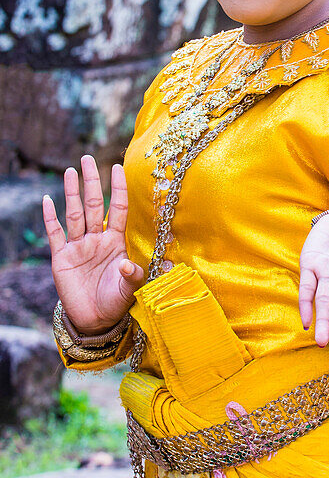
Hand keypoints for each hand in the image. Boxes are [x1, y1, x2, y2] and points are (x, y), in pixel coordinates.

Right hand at [42, 155, 144, 335]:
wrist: (96, 319)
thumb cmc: (116, 300)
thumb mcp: (129, 288)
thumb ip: (133, 276)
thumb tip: (128, 266)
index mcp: (115, 241)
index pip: (118, 209)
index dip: (118, 189)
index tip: (118, 167)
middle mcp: (96, 238)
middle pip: (94, 204)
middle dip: (92, 181)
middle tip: (88, 158)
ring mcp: (78, 246)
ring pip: (75, 214)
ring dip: (72, 193)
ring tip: (71, 171)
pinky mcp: (62, 258)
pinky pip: (55, 234)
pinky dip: (50, 217)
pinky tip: (47, 200)